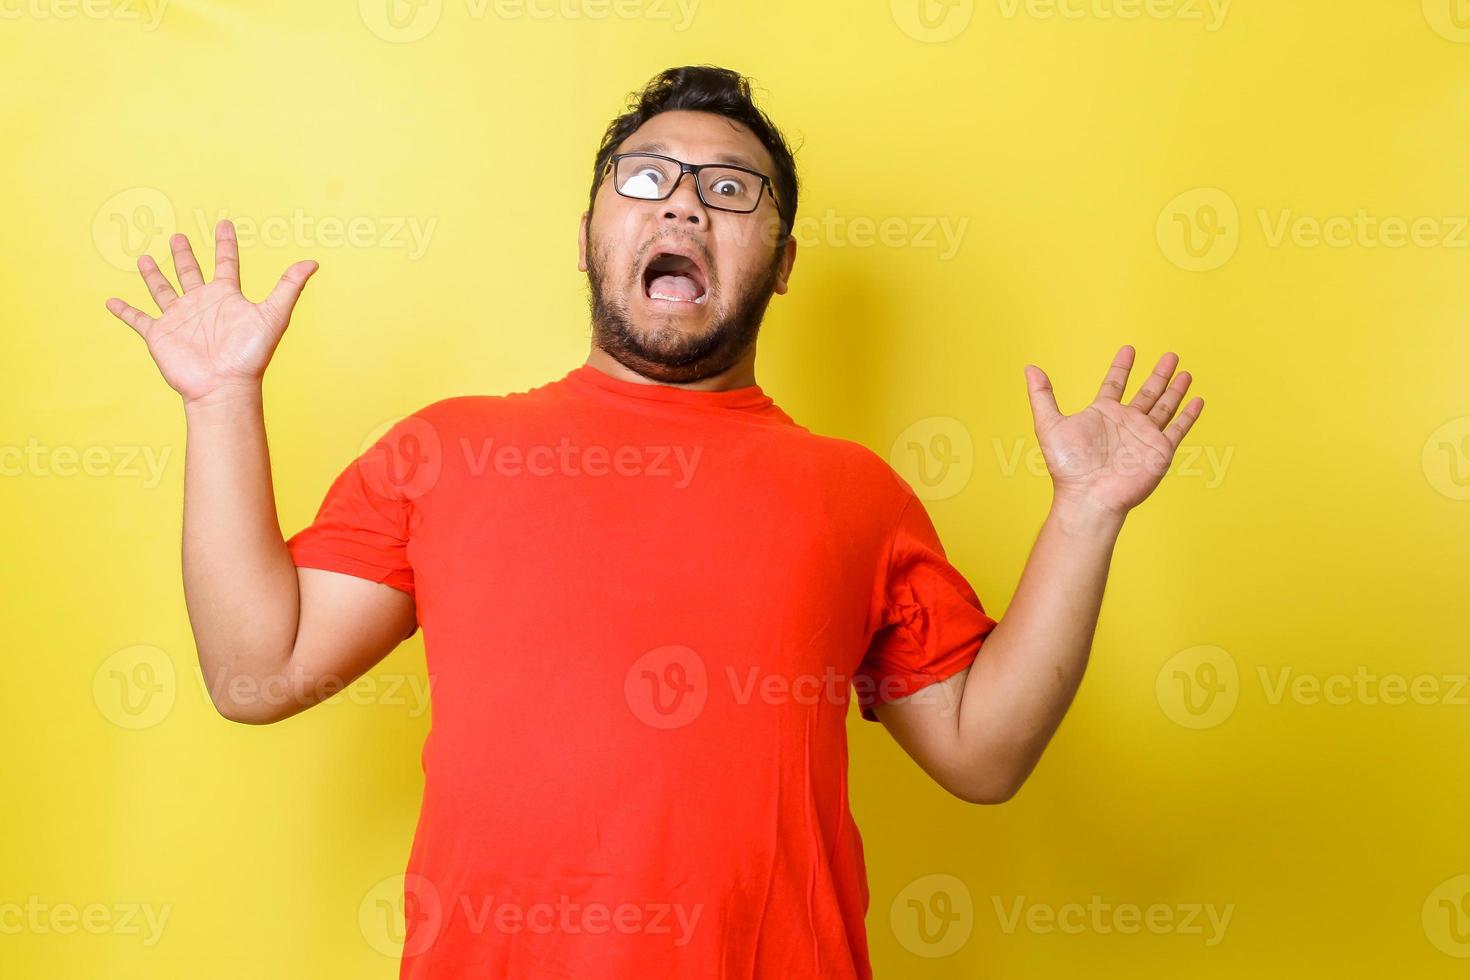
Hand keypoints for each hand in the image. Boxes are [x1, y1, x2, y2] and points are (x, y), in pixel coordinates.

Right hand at [105, 219, 317, 405]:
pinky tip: (110, 301)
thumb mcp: (273, 315)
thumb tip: (312, 262)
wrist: (224, 387)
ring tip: (144, 258)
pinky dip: (124, 311)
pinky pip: (137, 319)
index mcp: (226, 297)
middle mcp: (202, 304)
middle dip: (184, 254)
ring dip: (153, 275)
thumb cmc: (250, 355)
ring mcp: (179, 319)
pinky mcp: (159, 335)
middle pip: (190, 272)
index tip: (223, 224)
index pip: (226, 263)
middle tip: (178, 237)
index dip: (226, 243)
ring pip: (162, 290)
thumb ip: (289, 287)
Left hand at [1024, 345, 1203, 518]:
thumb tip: (1030, 368)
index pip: (1114, 384)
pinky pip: (1178, 428)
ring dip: (1175, 389)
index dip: (1121, 367)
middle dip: (1158, 374)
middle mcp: (1125, 423)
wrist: (1089, 497)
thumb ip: (1042, 395)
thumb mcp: (1049, 425)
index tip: (1129, 349)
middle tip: (1170, 355)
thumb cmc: (1068, 466)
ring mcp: (1144, 436)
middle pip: (1147, 392)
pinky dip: (1188, 414)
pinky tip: (1197, 400)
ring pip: (1165, 406)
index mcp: (1102, 414)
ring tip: (1184, 371)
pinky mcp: (1159, 450)